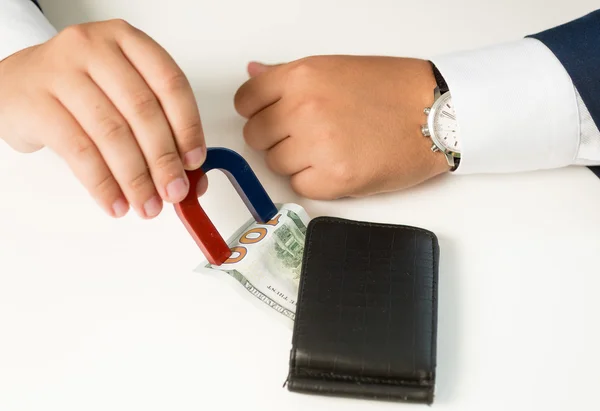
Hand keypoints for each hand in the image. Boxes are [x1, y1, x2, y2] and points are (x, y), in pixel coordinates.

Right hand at [0, 19, 206, 218]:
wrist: (16, 85)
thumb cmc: (80, 92)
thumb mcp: (121, 96)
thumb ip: (160, 129)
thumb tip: (193, 180)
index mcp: (128, 41)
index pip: (170, 83)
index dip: (188, 126)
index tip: (194, 162)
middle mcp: (95, 48)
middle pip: (142, 110)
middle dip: (163, 161)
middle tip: (173, 193)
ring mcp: (62, 71)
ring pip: (111, 133)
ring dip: (135, 178)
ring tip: (146, 205)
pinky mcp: (36, 102)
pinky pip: (78, 150)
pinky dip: (102, 184)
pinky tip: (115, 202)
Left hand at [234, 55, 449, 199]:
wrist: (436, 113)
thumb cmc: (393, 89)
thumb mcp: (336, 68)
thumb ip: (288, 75)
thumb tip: (254, 73)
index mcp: (302, 77)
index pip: (246, 99)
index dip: (256, 111)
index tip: (269, 116)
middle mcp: (304, 109)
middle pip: (256, 136)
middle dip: (275, 138)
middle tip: (306, 134)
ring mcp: (319, 146)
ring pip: (276, 164)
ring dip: (296, 161)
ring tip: (329, 149)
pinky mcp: (335, 179)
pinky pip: (300, 187)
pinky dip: (315, 181)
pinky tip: (338, 165)